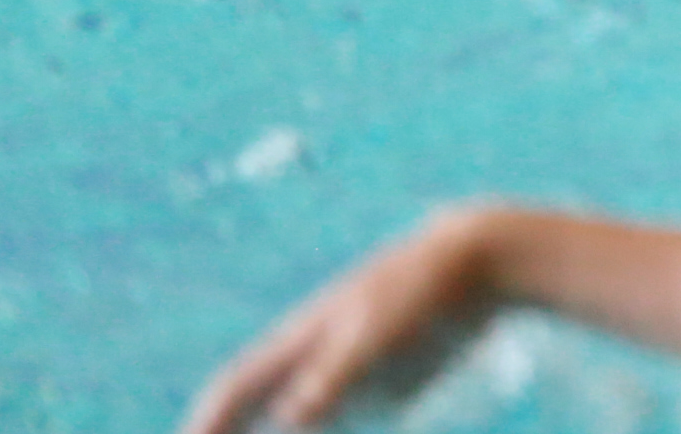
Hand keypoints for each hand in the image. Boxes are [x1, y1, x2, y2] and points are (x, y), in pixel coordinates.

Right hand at [179, 206, 503, 433]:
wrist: (474, 262)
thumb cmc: (420, 290)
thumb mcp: (377, 333)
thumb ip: (335, 376)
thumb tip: (288, 419)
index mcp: (300, 338)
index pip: (236, 385)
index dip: (206, 420)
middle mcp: (313, 355)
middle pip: (254, 403)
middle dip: (227, 432)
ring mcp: (344, 368)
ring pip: (290, 414)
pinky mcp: (381, 381)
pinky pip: (335, 417)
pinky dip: (317, 433)